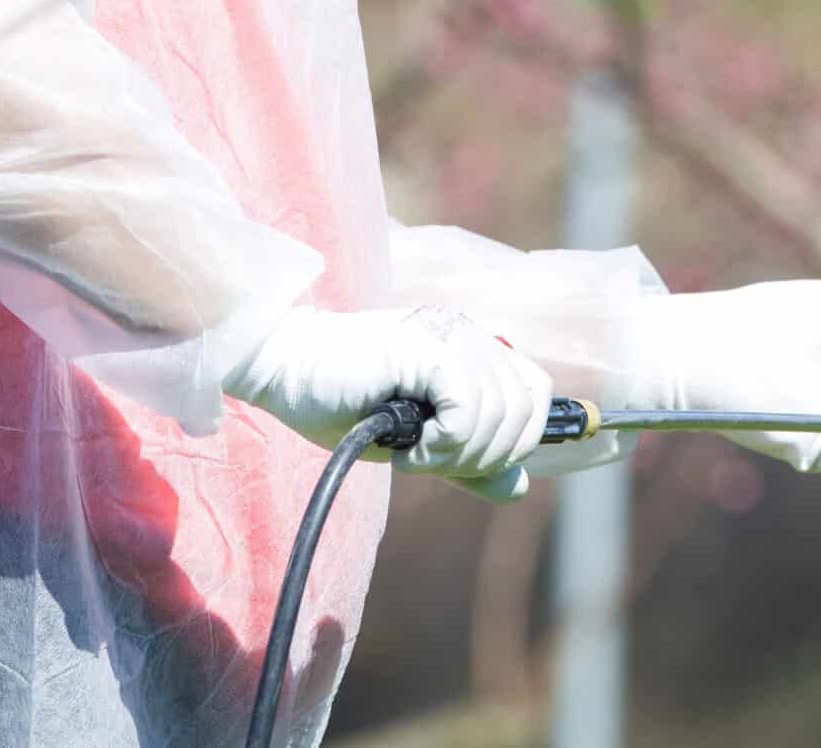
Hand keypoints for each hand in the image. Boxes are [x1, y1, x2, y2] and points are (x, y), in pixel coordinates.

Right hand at [225, 305, 552, 501]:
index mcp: (473, 348)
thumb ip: (467, 458)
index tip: (465, 463)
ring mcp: (447, 336)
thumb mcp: (417, 440)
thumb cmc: (343, 404)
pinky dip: (444, 444)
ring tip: (413, 456)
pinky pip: (467, 408)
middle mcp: (468, 334)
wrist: (284, 370)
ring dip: (458, 454)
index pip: (535, 394)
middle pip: (524, 409)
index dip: (515, 441)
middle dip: (485, 456)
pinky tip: (407, 451)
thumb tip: (518, 487)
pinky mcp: (424, 349)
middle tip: (433, 463)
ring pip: (499, 412)